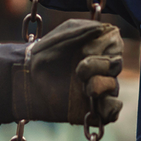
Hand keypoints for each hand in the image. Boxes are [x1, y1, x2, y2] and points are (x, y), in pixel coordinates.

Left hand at [0, 19, 123, 129]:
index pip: (116, 45)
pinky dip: (111, 109)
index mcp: (97, 47)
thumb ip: (86, 29)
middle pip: (116, 66)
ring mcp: (97, 89)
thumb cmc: (43, 52)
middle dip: (100, 67)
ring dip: (103, 86)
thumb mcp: (64, 33)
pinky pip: (113, 111)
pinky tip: (97, 104)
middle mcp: (100, 67)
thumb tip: (107, 29)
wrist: (24, 78)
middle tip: (79, 70)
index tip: (85, 50)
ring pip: (115, 88)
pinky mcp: (92, 109)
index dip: (105, 48)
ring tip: (87, 88)